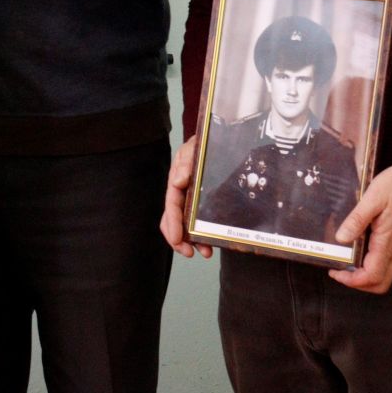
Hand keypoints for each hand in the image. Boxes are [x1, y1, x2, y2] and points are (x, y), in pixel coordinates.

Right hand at [160, 136, 212, 257]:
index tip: (176, 239)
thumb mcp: (195, 148)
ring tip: (205, 252)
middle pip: (174, 220)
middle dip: (178, 239)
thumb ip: (186, 162)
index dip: (173, 223)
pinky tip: (210, 244)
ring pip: (185, 226)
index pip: (172, 205)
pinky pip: (198, 223)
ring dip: (191, 241)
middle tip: (189, 253)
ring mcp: (192, 200)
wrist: (219, 140)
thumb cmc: (204, 143)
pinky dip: (202, 235)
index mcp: (177, 181)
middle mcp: (182, 193)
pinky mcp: (204, 204)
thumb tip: (177, 181)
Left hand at [331, 163, 391, 292]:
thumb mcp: (373, 197)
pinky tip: (361, 245)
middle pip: (380, 283)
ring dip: (365, 272)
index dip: (352, 281)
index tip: (336, 271)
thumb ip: (357, 219)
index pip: (372, 277)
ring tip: (347, 257)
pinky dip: (373, 261)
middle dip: (358, 282)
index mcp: (388, 241)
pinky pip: (390, 259)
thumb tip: (341, 239)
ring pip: (385, 272)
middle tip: (340, 269)